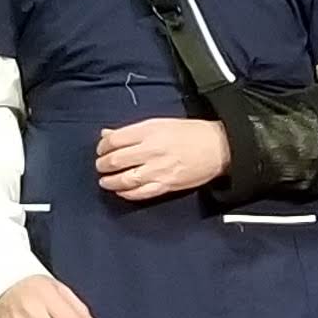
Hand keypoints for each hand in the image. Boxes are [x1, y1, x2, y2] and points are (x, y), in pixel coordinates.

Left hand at [93, 117, 229, 202]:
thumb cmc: (190, 133)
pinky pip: (141, 193)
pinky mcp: (166, 185)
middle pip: (116, 160)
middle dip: (103, 165)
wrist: (217, 148)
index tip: (101, 149)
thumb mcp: (159, 123)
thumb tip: (108, 135)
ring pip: (125, 179)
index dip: (103, 146)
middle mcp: (152, 151)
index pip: (115, 140)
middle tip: (100, 166)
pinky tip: (121, 191)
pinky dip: (127, 193)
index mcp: (149, 132)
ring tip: (105, 181)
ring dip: (110, 181)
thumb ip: (132, 131)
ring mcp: (159, 170)